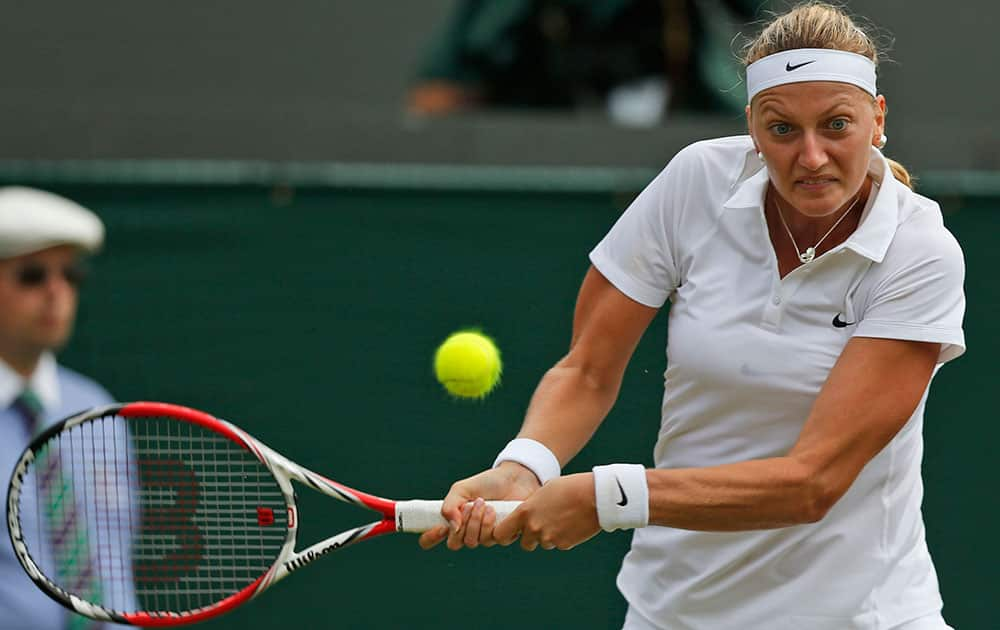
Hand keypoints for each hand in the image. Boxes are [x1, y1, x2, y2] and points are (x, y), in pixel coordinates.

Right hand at [418, 462, 539, 550]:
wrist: (513, 478)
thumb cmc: (486, 483)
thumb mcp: (462, 488)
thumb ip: (450, 505)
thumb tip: (452, 527)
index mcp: (452, 520)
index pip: (430, 539)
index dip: (430, 538)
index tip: (440, 528)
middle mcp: (466, 532)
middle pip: (454, 544)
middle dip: (462, 524)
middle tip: (470, 505)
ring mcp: (483, 536)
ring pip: (472, 542)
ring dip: (476, 521)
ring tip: (484, 503)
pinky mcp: (501, 536)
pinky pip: (491, 541)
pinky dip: (490, 524)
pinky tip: (495, 510)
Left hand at [493, 473, 599, 550]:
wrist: (594, 496)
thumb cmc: (569, 487)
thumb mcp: (544, 491)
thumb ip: (533, 505)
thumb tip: (531, 513)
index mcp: (525, 513)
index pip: (501, 534)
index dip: (505, 534)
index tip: (511, 532)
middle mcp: (534, 528)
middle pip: (525, 543)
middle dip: (532, 537)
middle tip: (543, 525)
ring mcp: (549, 538)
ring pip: (544, 544)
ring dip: (549, 536)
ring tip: (562, 519)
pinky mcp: (564, 544)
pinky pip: (559, 544)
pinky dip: (563, 537)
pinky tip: (572, 523)